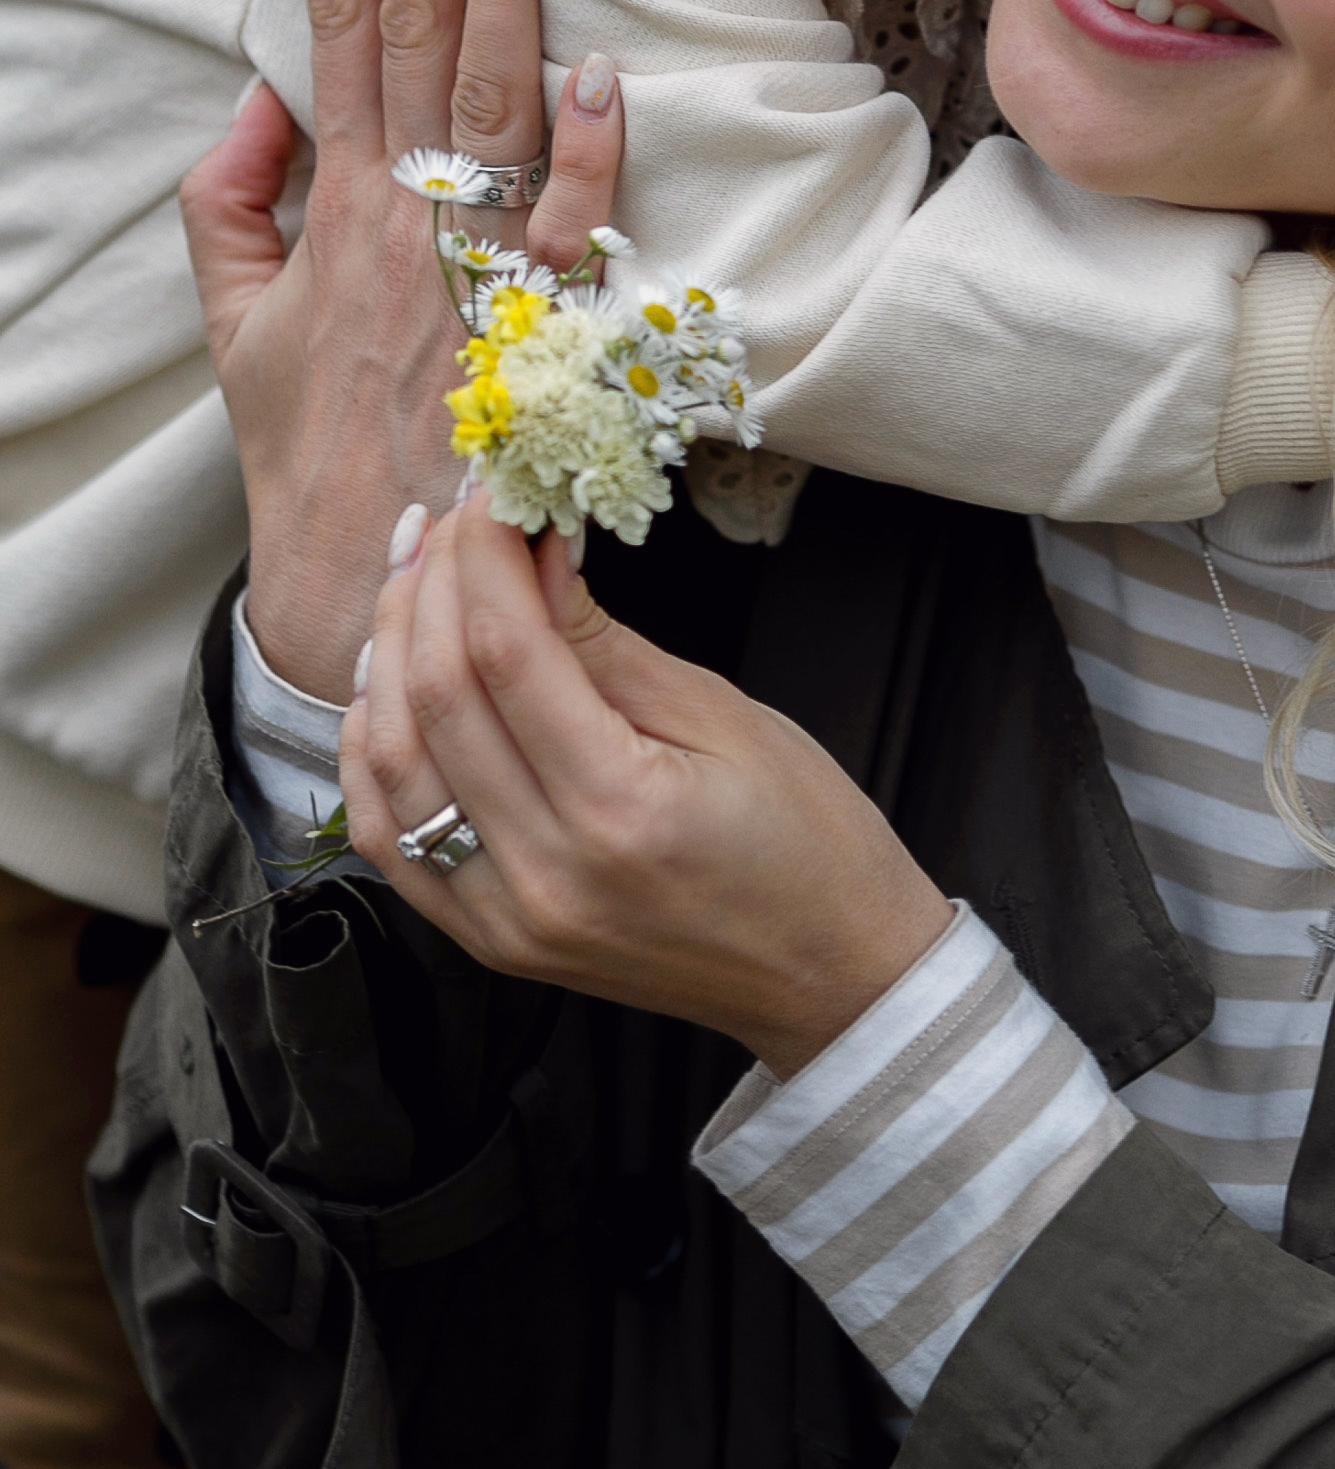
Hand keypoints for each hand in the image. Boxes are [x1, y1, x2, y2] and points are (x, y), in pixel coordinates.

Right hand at [180, 0, 626, 700]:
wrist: (370, 585)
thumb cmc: (313, 451)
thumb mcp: (236, 325)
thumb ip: (228, 205)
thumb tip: (255, 101)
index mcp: (335, 203)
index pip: (329, 21)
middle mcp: (406, 219)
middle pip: (406, 29)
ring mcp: (479, 269)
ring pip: (488, 100)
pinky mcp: (547, 330)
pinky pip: (575, 229)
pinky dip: (589, 154)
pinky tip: (602, 69)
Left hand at [342, 494, 952, 1070]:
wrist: (828, 976)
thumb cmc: (806, 837)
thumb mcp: (724, 713)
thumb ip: (602, 639)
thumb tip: (528, 547)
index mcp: (622, 810)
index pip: (506, 653)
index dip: (481, 556)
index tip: (486, 492)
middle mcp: (545, 874)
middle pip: (437, 698)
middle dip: (430, 587)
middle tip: (450, 519)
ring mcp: (505, 920)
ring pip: (392, 763)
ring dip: (389, 655)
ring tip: (416, 580)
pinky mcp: (487, 943)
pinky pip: (389, 838)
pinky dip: (371, 748)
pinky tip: (389, 683)